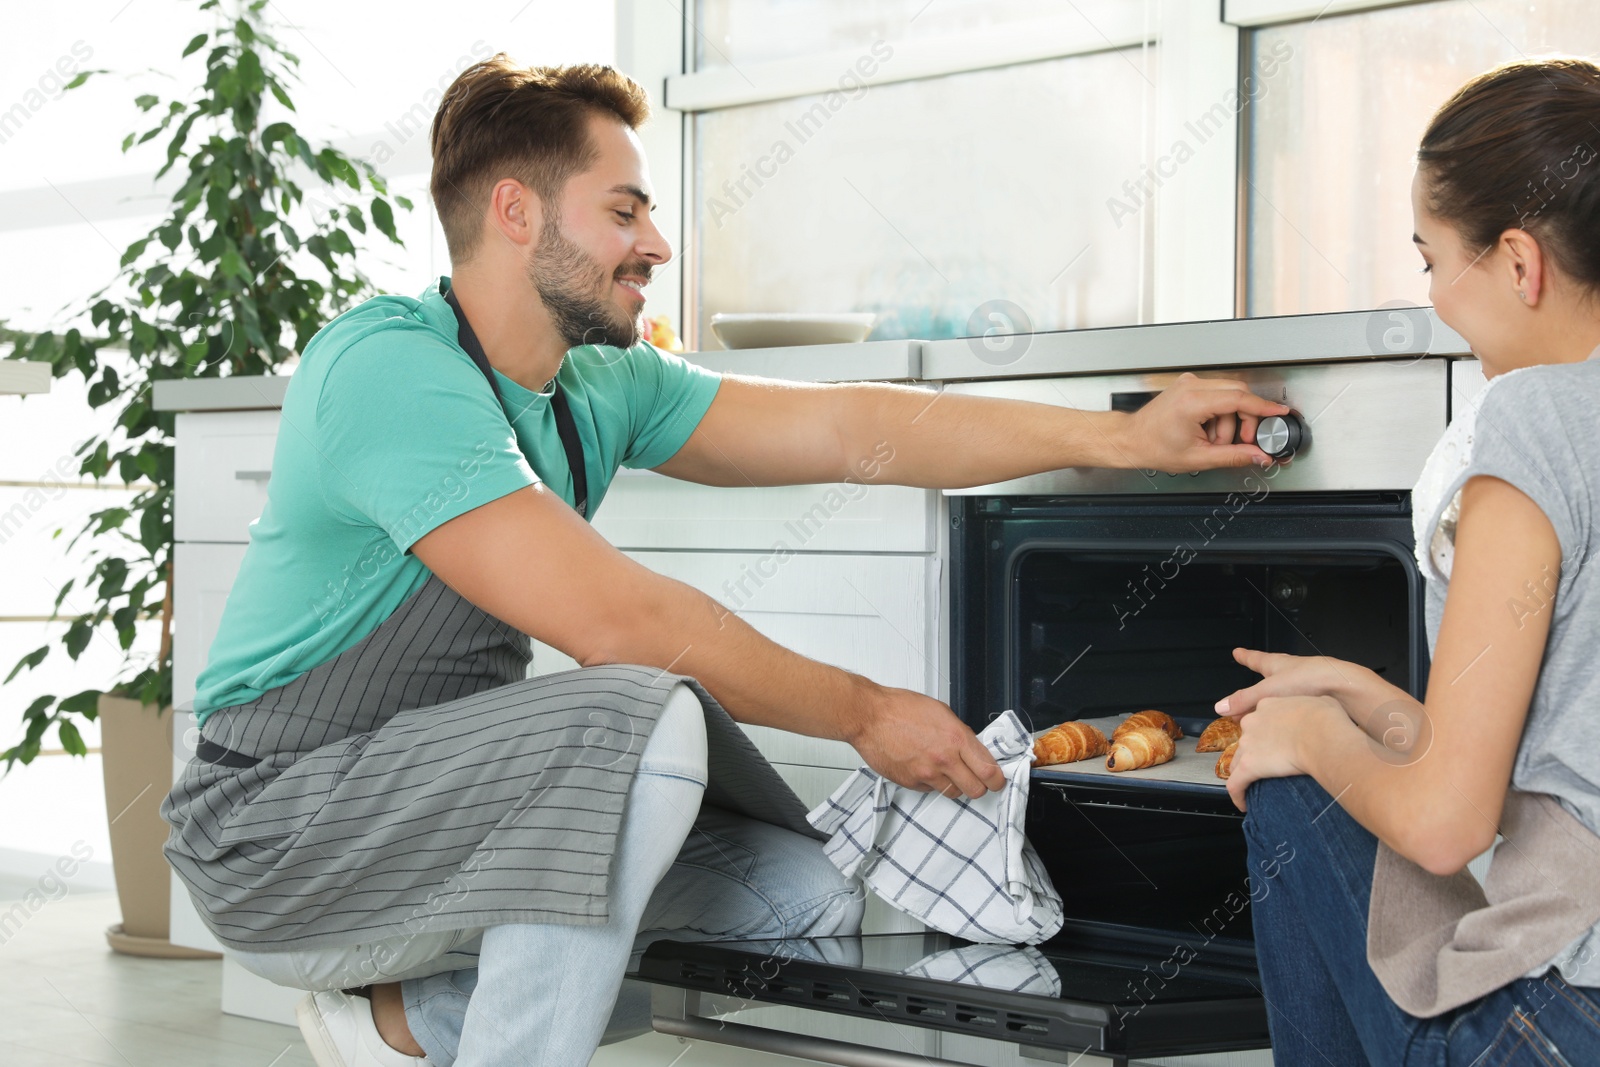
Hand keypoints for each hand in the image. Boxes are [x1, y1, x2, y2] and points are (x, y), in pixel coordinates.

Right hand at [849, 687, 1005, 798]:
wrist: (869, 716)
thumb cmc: (899, 708)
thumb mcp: (940, 712)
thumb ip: (959, 733)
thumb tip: (972, 748)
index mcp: (956, 738)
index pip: (989, 770)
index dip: (998, 779)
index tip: (998, 780)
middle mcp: (944, 758)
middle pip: (976, 790)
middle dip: (980, 786)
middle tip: (977, 779)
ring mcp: (926, 773)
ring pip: (954, 793)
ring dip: (955, 785)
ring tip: (945, 769)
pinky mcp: (911, 782)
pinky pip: (930, 790)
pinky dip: (931, 782)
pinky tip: (924, 766)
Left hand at [1122, 373, 1288, 472]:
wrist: (1132, 439)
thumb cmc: (1154, 447)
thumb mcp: (1198, 458)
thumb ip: (1234, 456)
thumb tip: (1259, 455)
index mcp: (1192, 402)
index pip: (1239, 398)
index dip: (1264, 407)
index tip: (1279, 411)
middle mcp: (1191, 386)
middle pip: (1238, 393)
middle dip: (1246, 419)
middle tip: (1243, 440)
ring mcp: (1190, 383)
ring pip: (1229, 396)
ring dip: (1229, 421)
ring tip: (1212, 441)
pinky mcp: (1190, 386)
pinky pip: (1218, 396)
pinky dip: (1219, 415)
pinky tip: (1206, 430)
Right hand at [1216, 648, 1370, 717]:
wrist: (1342, 687)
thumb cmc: (1305, 680)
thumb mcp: (1268, 691)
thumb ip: (1244, 700)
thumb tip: (1219, 707)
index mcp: (1276, 665)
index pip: (1255, 659)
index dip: (1246, 657)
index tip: (1237, 652)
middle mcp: (1290, 671)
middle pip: (1269, 674)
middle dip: (1257, 682)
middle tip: (1246, 692)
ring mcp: (1304, 682)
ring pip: (1283, 690)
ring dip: (1272, 698)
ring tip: (1264, 709)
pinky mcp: (1315, 696)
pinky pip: (1295, 701)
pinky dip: (1287, 708)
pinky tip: (1286, 718)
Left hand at [1226, 694, 1343, 811]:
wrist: (1322, 736)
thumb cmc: (1327, 720)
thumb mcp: (1322, 702)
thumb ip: (1313, 705)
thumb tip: (1321, 711)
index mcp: (1268, 705)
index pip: (1259, 719)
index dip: (1265, 732)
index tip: (1273, 743)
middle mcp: (1253, 722)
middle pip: (1246, 740)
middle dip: (1253, 752)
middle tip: (1267, 766)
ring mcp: (1248, 744)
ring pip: (1237, 761)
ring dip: (1243, 773)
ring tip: (1253, 785)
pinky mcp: (1249, 765)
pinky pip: (1236, 784)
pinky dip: (1237, 795)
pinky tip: (1243, 804)